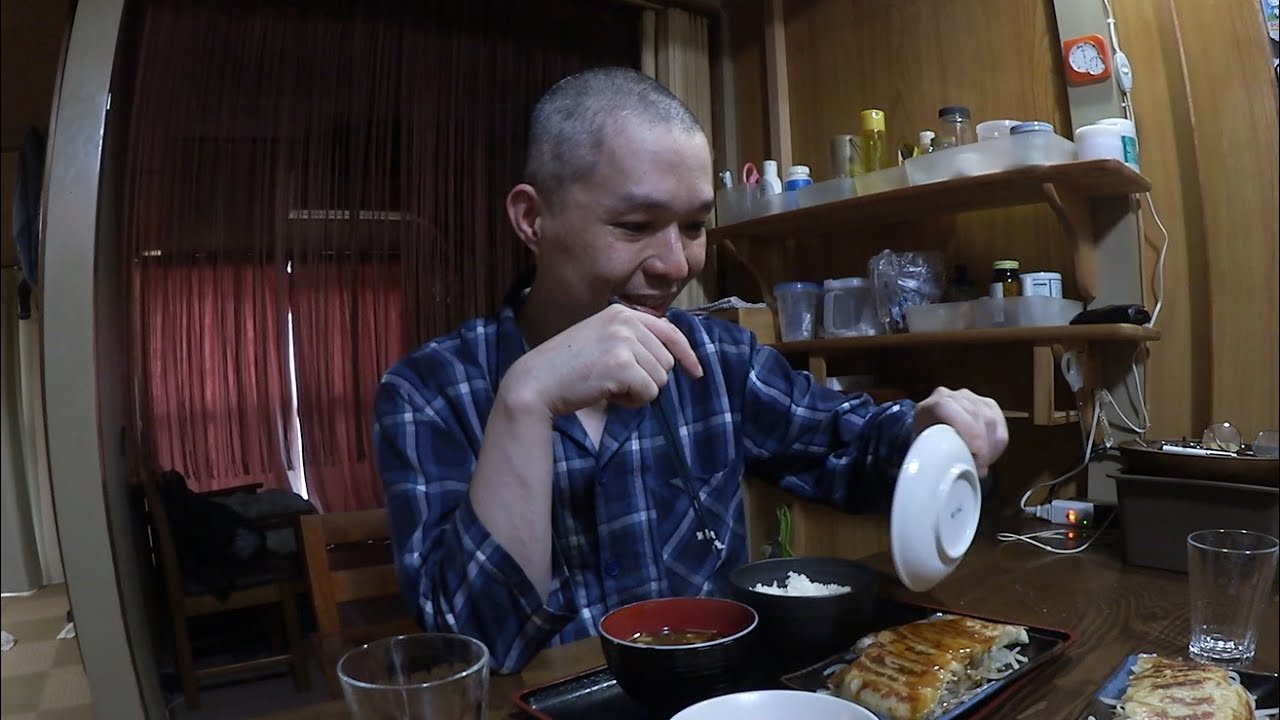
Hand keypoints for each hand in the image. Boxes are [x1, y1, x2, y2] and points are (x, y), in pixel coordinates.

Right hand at [503, 304, 703, 416]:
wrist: (537, 380)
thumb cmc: (568, 367)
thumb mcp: (602, 339)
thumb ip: (632, 340)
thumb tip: (672, 356)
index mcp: (622, 313)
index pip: (670, 331)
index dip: (686, 354)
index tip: (695, 372)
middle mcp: (626, 322)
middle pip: (666, 361)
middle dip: (647, 379)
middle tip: (614, 381)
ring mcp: (624, 342)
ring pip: (660, 379)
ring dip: (638, 391)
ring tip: (607, 386)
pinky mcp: (621, 365)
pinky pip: (648, 393)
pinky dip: (632, 401)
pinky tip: (607, 394)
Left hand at [914, 387, 1008, 476]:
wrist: (932, 431)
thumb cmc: (928, 445)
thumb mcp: (924, 450)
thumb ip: (934, 455)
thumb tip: (950, 473)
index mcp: (932, 405)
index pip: (949, 408)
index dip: (968, 431)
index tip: (977, 453)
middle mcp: (952, 396)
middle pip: (975, 414)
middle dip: (982, 445)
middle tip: (980, 467)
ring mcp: (971, 398)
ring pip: (990, 419)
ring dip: (991, 447)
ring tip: (983, 464)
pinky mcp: (988, 404)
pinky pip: (1000, 422)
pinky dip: (998, 443)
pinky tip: (990, 456)